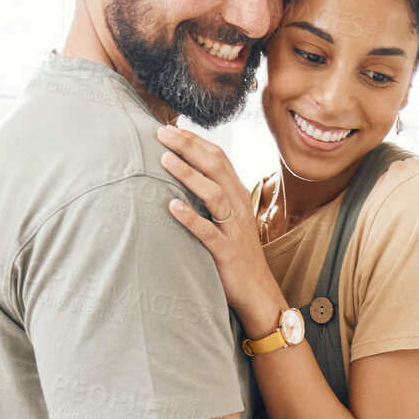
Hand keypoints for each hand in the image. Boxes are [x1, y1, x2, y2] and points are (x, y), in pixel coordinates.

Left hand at [158, 124, 284, 332]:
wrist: (257, 290)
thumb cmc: (235, 253)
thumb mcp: (227, 218)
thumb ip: (211, 196)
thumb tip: (185, 174)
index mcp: (237, 195)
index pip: (218, 157)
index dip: (195, 140)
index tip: (171, 127)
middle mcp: (237, 206)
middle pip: (215, 167)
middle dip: (188, 147)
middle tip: (161, 133)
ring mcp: (233, 229)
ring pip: (213, 194)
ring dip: (188, 175)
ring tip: (164, 160)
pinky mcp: (227, 252)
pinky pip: (208, 232)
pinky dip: (190, 217)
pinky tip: (171, 206)